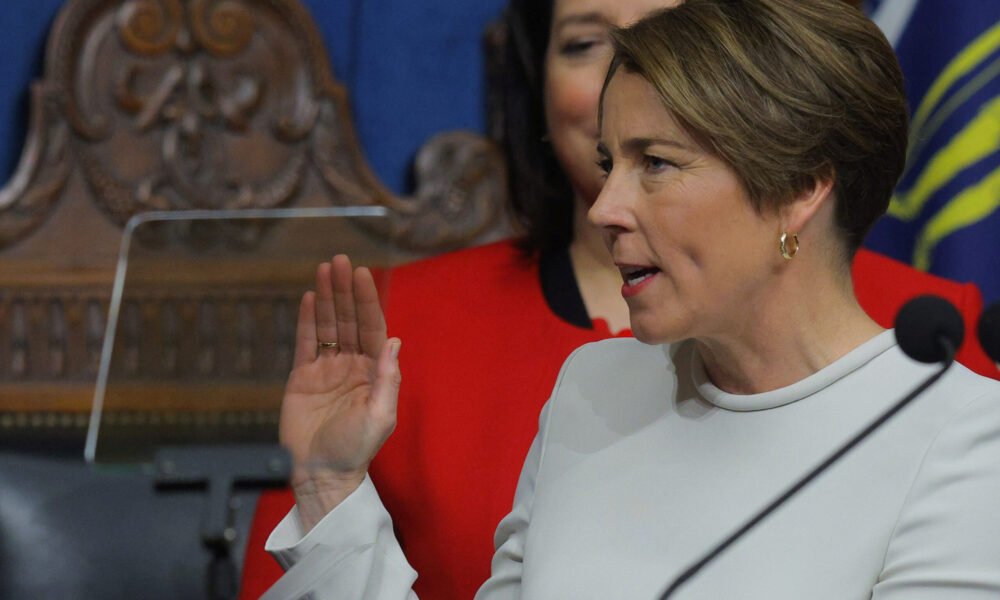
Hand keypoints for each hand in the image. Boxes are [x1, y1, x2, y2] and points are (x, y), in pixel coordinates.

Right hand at [279, 254, 400, 530]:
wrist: (322, 473)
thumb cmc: (355, 450)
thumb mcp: (380, 416)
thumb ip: (387, 379)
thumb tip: (395, 341)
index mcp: (373, 372)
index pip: (371, 327)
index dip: (367, 301)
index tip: (363, 274)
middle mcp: (351, 366)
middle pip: (348, 319)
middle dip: (346, 290)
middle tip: (341, 260)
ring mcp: (326, 370)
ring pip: (327, 326)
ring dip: (326, 297)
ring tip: (325, 269)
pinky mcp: (302, 378)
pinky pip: (305, 342)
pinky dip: (305, 319)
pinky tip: (307, 297)